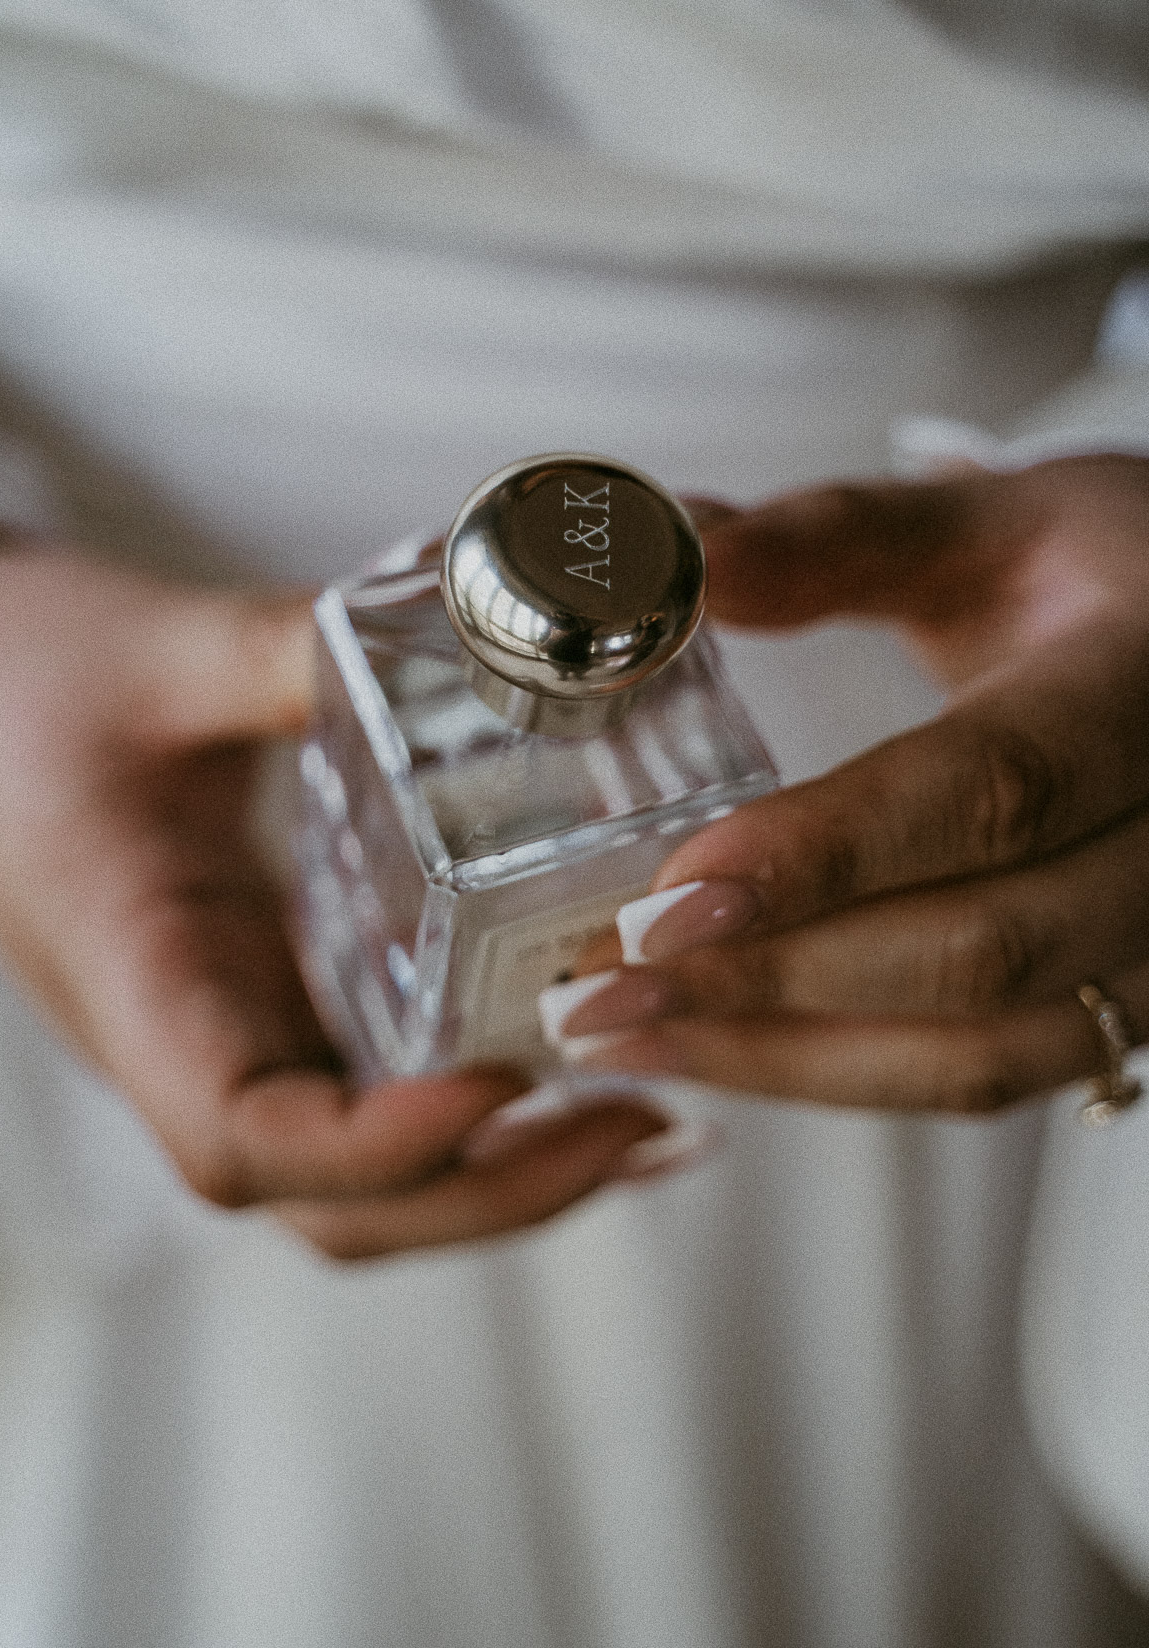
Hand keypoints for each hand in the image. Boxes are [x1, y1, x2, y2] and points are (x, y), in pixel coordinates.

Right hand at [0, 541, 665, 1252]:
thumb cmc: (14, 687)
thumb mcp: (157, 652)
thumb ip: (298, 648)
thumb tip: (475, 638)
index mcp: (135, 978)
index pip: (243, 1132)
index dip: (377, 1144)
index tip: (498, 1086)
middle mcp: (186, 1048)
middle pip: (337, 1208)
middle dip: (494, 1192)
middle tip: (646, 1120)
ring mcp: (234, 1047)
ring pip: (367, 1190)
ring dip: (508, 1181)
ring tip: (650, 1118)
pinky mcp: (274, 1018)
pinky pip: (380, 1120)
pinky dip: (487, 1132)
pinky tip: (587, 1081)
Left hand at [548, 455, 1148, 1111]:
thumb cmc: (1107, 579)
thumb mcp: (995, 526)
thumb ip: (840, 539)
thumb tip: (684, 559)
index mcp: (1144, 691)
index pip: (995, 790)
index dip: (829, 855)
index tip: (666, 899)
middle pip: (979, 952)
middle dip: (767, 983)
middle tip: (595, 987)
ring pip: (978, 1054)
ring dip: (782, 1059)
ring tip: (622, 1036)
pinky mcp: (1120, 1009)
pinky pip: (979, 1079)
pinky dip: (834, 1078)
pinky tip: (713, 1051)